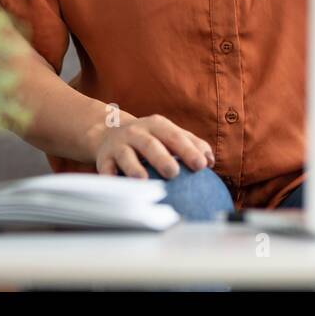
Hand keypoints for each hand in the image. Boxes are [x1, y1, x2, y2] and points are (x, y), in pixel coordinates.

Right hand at [91, 114, 214, 177]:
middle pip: (150, 144)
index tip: (202, 165)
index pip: (175, 136)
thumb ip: (191, 143)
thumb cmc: (150, 138)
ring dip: (134, 168)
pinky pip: (106, 169)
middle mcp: (137, 133)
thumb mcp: (168, 134)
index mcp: (157, 125)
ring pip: (126, 156)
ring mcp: (119, 145)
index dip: (188, 149)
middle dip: (162, 158)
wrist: (109, 132)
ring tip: (143, 181)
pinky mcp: (104, 159)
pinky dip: (110, 178)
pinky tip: (118, 189)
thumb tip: (210, 161)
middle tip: (174, 173)